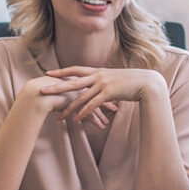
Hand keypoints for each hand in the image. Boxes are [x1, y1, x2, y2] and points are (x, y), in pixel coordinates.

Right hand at [19, 76, 116, 128]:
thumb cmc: (42, 90)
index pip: (92, 85)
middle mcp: (79, 86)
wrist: (36, 93)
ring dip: (101, 115)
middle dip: (107, 101)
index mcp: (76, 80)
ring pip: (95, 105)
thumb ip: (63, 89)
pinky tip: (101, 126)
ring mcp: (79, 94)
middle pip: (97, 94)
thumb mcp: (56, 88)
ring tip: (106, 123)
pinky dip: (96, 120)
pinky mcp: (77, 103)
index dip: (101, 91)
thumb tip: (65, 92)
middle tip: (115, 108)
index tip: (110, 95)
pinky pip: (89, 112)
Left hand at [39, 66, 166, 122]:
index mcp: (98, 71)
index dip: (61, 72)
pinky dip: (84, 113)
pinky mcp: (109, 94)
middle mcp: (98, 76)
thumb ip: (104, 81)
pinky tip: (77, 119)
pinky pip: (92, 105)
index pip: (75, 70)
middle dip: (56, 87)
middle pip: (72, 82)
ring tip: (59, 117)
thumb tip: (97, 85)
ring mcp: (103, 84)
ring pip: (81, 97)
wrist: (147, 83)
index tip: (48, 73)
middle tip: (41, 90)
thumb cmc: (132, 82)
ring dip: (69, 108)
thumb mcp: (115, 78)